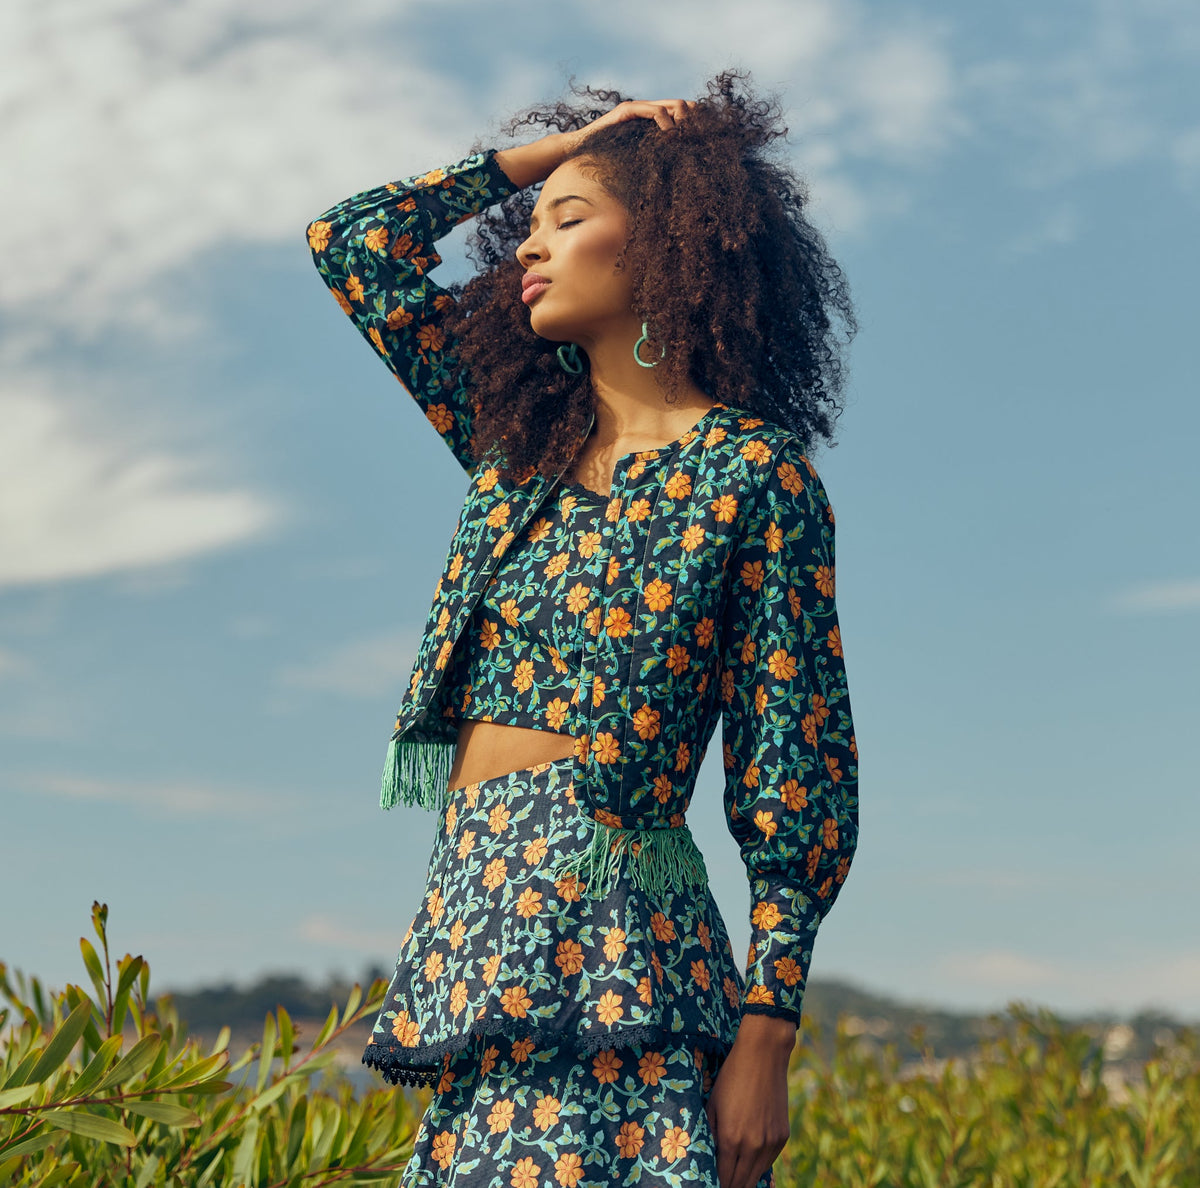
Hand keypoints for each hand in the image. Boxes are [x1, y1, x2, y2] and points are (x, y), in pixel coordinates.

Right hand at [561, 97, 696, 150]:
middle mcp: (646, 110)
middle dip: (693, 121)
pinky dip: (665, 122)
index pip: (682, 112)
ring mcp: (637, 108)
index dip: (696, 121)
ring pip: (673, 105)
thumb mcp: (637, 159)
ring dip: (682, 121)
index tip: (704, 138)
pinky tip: (669, 135)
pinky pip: (654, 112)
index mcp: (651, 120)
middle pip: (682, 105)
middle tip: (696, 138)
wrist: (579, 151)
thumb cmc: (606, 160)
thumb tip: (674, 172)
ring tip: (683, 138)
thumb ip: (653, 157)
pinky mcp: (627, 111)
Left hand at [705, 1014, 794, 1187]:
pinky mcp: (783, 1137)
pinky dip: (758, 1164)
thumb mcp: (713, 1104)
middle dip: (729, 1185)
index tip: (710, 1183)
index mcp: (730, 1138)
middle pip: (740, 1183)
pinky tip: (749, 1160)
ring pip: (756, 1176)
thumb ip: (710, 1133)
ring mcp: (770, 1142)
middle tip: (721, 1182)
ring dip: (744, 1178)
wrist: (764, 1056)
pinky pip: (768, 1161)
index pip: (723, 1177)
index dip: (716, 1183)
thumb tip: (708, 1155)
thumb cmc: (732, 1077)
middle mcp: (752, 1146)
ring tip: (734, 1176)